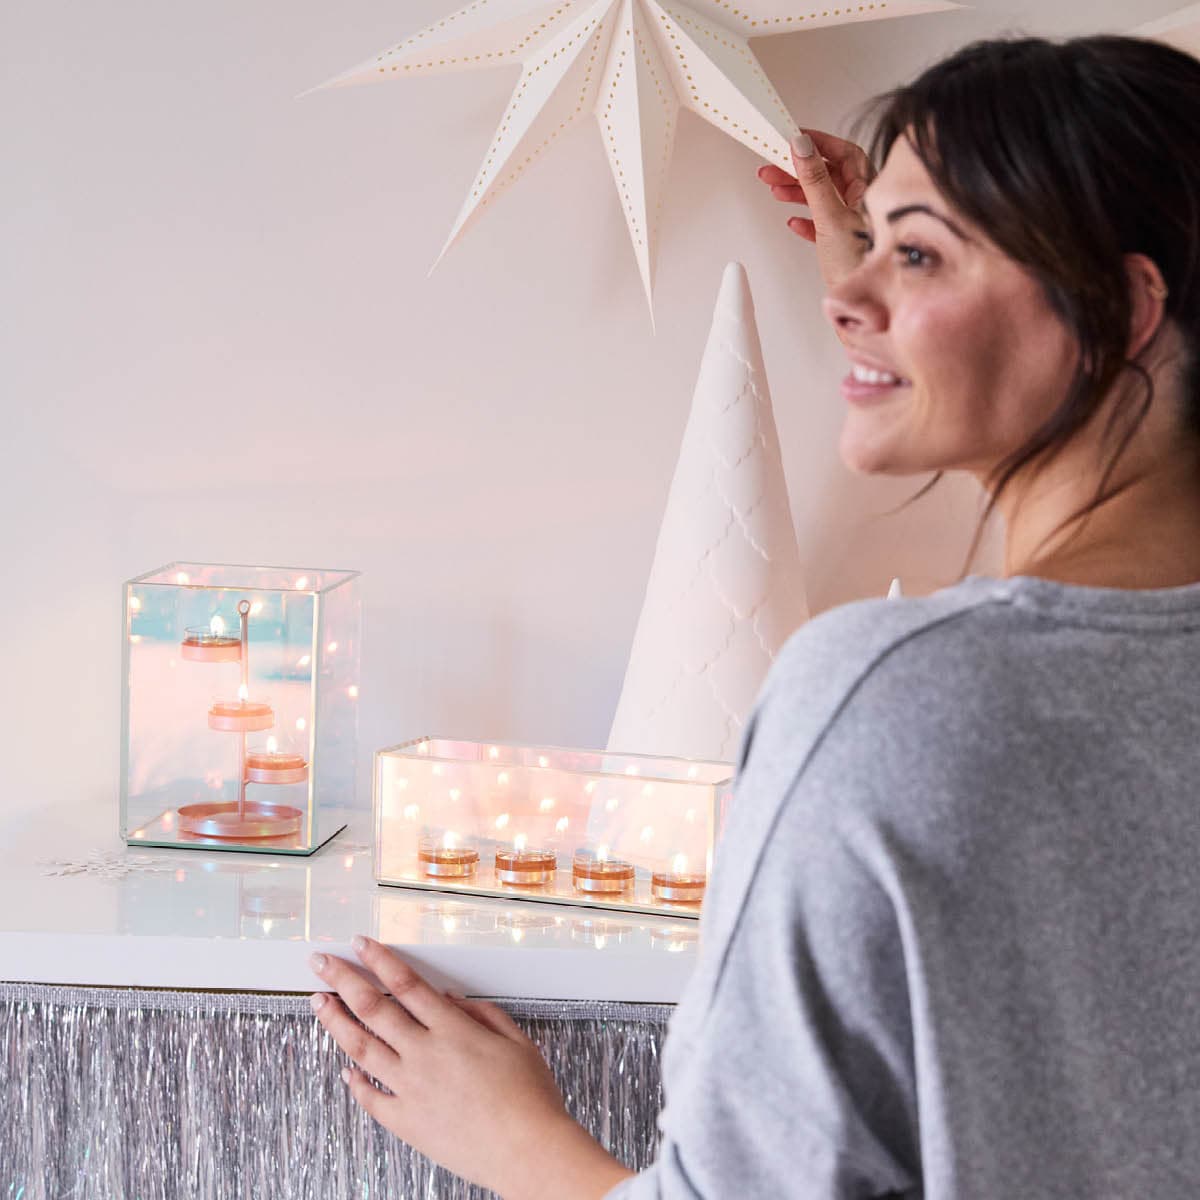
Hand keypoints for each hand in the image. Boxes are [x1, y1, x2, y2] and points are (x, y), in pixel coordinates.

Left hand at [310, 937, 632, 1199]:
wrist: (528, 1153)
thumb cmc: (530, 1100)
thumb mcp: (518, 1042)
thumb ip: (483, 1014)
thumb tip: (454, 999)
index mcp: (452, 1030)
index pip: (405, 982)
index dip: (379, 959)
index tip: (361, 945)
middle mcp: (425, 1055)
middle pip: (372, 1007)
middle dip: (342, 979)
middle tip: (322, 963)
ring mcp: (411, 1089)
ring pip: (361, 1047)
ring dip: (335, 1021)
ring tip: (320, 1003)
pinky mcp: (407, 1123)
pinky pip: (371, 1098)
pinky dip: (354, 1082)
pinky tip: (346, 1071)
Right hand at [757, 128, 872, 289]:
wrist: (864, 304)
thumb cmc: (858, 264)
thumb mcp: (831, 216)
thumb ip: (814, 181)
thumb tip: (801, 147)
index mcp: (867, 190)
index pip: (843, 154)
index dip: (818, 143)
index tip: (794, 138)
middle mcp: (863, 203)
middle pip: (828, 175)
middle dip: (799, 169)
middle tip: (773, 165)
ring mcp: (853, 223)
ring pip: (822, 198)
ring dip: (797, 192)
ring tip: (775, 189)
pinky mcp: (842, 245)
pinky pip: (822, 224)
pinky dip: (806, 220)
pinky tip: (794, 221)